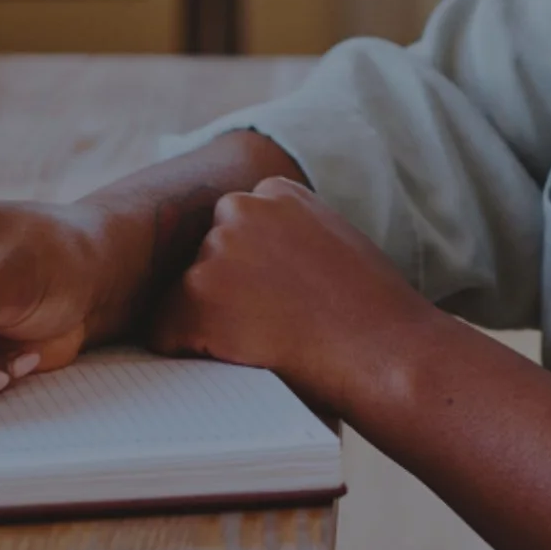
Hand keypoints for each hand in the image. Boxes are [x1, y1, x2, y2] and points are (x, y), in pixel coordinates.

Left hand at [150, 177, 435, 415]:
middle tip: (269, 325)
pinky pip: (164, 331)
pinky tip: (238, 359)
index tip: (276, 296)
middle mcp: (242, 208)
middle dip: (224, 290)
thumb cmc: (371, 311)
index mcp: (277, 190)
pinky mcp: (198, 295)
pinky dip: (187, 351)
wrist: (387, 351)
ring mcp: (218, 250)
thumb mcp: (332, 241)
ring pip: (184, 293)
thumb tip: (253, 262)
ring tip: (264, 343)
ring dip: (208, 321)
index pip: (234, 228)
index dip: (251, 272)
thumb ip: (288, 234)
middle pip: (205, 256)